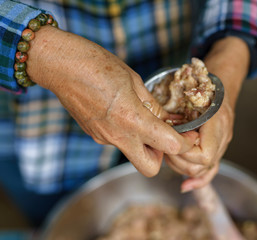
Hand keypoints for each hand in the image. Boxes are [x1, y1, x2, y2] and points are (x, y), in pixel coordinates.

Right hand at [27, 26, 194, 176]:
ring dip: (145, 144)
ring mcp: (104, 139)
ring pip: (133, 155)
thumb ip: (153, 106)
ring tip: (144, 119)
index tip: (189, 135)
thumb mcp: (135, 81)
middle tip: (165, 135)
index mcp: (132, 120)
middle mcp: (118, 136)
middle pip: (150, 168)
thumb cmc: (99, 65)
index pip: (170, 145)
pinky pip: (119, 143)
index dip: (186, 143)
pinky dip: (128, 135)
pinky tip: (124, 115)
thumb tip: (168, 120)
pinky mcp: (94, 136)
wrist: (61, 66)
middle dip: (163, 156)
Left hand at [165, 96, 234, 191]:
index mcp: (218, 125)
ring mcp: (221, 146)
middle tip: (165, 148)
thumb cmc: (205, 90)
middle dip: (177, 160)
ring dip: (181, 167)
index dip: (183, 153)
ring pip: (201, 171)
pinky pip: (211, 171)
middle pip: (199, 166)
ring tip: (170, 155)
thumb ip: (183, 114)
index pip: (203, 155)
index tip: (171, 142)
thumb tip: (166, 133)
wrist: (221, 89)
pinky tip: (186, 186)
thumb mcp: (194, 95)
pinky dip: (198, 181)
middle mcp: (222, 139)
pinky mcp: (217, 150)